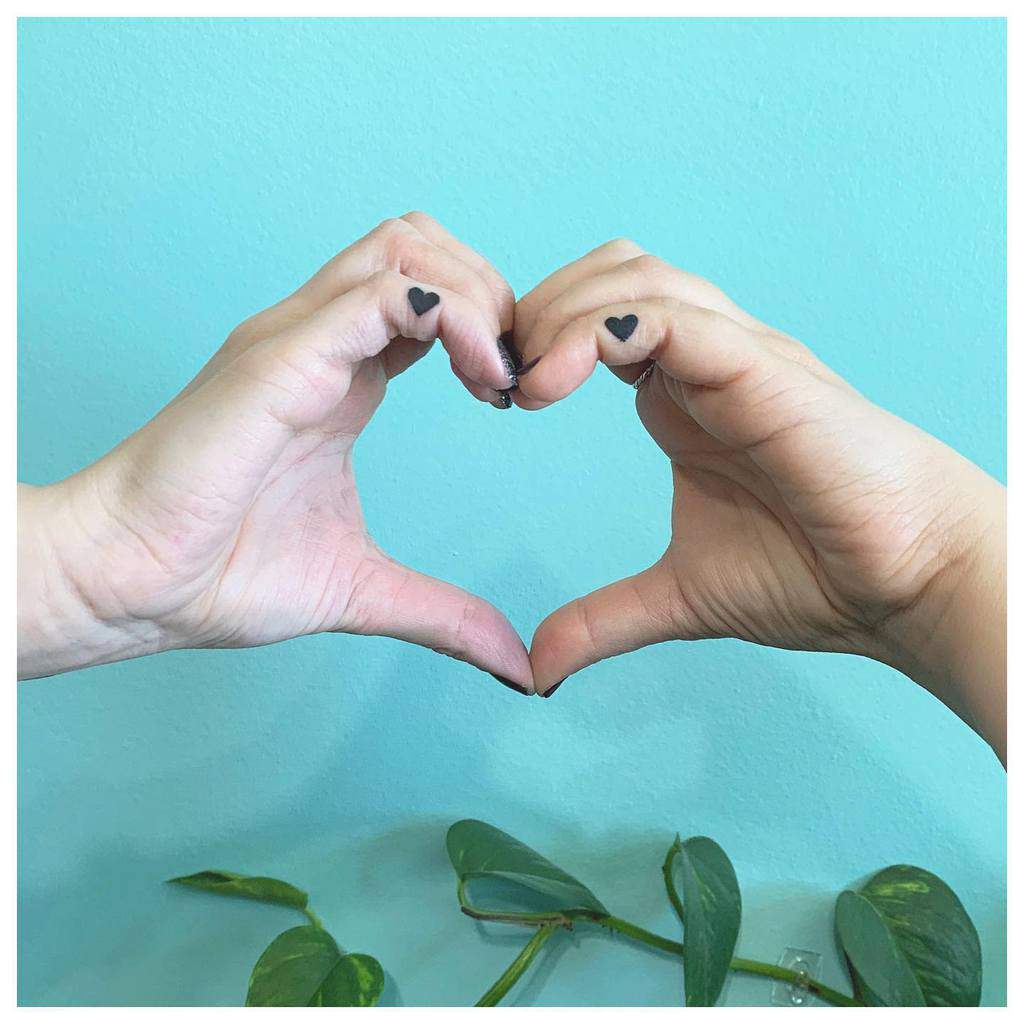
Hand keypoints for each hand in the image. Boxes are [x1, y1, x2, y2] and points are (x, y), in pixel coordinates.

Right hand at [19, 213, 534, 692]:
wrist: (131, 585)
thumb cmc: (222, 574)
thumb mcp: (364, 589)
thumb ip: (442, 613)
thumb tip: (514, 665)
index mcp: (341, 379)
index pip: (426, 298)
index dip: (486, 329)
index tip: (512, 397)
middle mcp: (321, 341)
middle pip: (421, 245)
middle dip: (491, 292)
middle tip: (516, 373)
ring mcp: (299, 339)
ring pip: (406, 246)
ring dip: (476, 295)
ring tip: (498, 375)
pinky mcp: (283, 355)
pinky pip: (384, 291)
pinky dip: (451, 316)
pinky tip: (479, 380)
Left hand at [513, 241, 1004, 758]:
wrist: (908, 583)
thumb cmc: (815, 573)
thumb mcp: (679, 598)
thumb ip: (604, 619)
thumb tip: (536, 667)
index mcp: (681, 393)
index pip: (595, 317)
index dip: (535, 340)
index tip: (496, 397)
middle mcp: (705, 359)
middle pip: (606, 273)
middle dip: (538, 311)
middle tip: (498, 381)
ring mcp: (737, 355)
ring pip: (635, 277)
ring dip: (563, 313)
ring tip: (527, 384)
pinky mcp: (762, 369)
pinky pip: (676, 315)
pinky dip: (607, 326)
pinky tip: (564, 377)